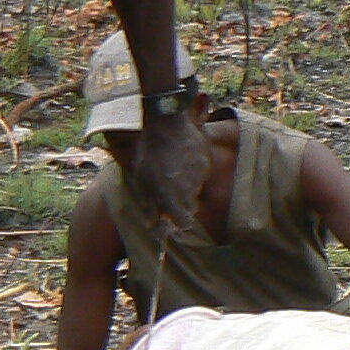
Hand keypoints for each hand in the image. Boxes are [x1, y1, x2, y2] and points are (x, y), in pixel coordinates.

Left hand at [129, 111, 209, 237]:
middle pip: (192, 208)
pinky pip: (202, 174)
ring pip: (197, 190)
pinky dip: (194, 171)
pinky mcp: (206, 163)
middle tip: (171, 191)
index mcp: (171, 197)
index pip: (184, 222)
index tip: (171, 215)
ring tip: (174, 170)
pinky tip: (183, 159)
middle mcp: (188, 191)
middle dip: (183, 204)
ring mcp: (199, 177)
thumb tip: (153, 226)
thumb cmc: (149, 153)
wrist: (166, 123)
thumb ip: (150, 205)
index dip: (178, 220)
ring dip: (188, 186)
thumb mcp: (143, 180)